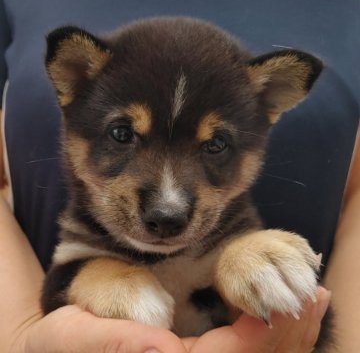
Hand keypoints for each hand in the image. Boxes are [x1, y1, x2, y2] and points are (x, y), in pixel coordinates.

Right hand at [12, 287, 328, 352]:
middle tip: (314, 295)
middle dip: (288, 338)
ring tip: (311, 299)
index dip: (260, 339)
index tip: (283, 302)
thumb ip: (108, 341)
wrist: (57, 350)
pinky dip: (273, 338)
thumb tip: (160, 341)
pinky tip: (284, 313)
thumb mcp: (68, 336)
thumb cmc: (58, 346)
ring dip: (290, 338)